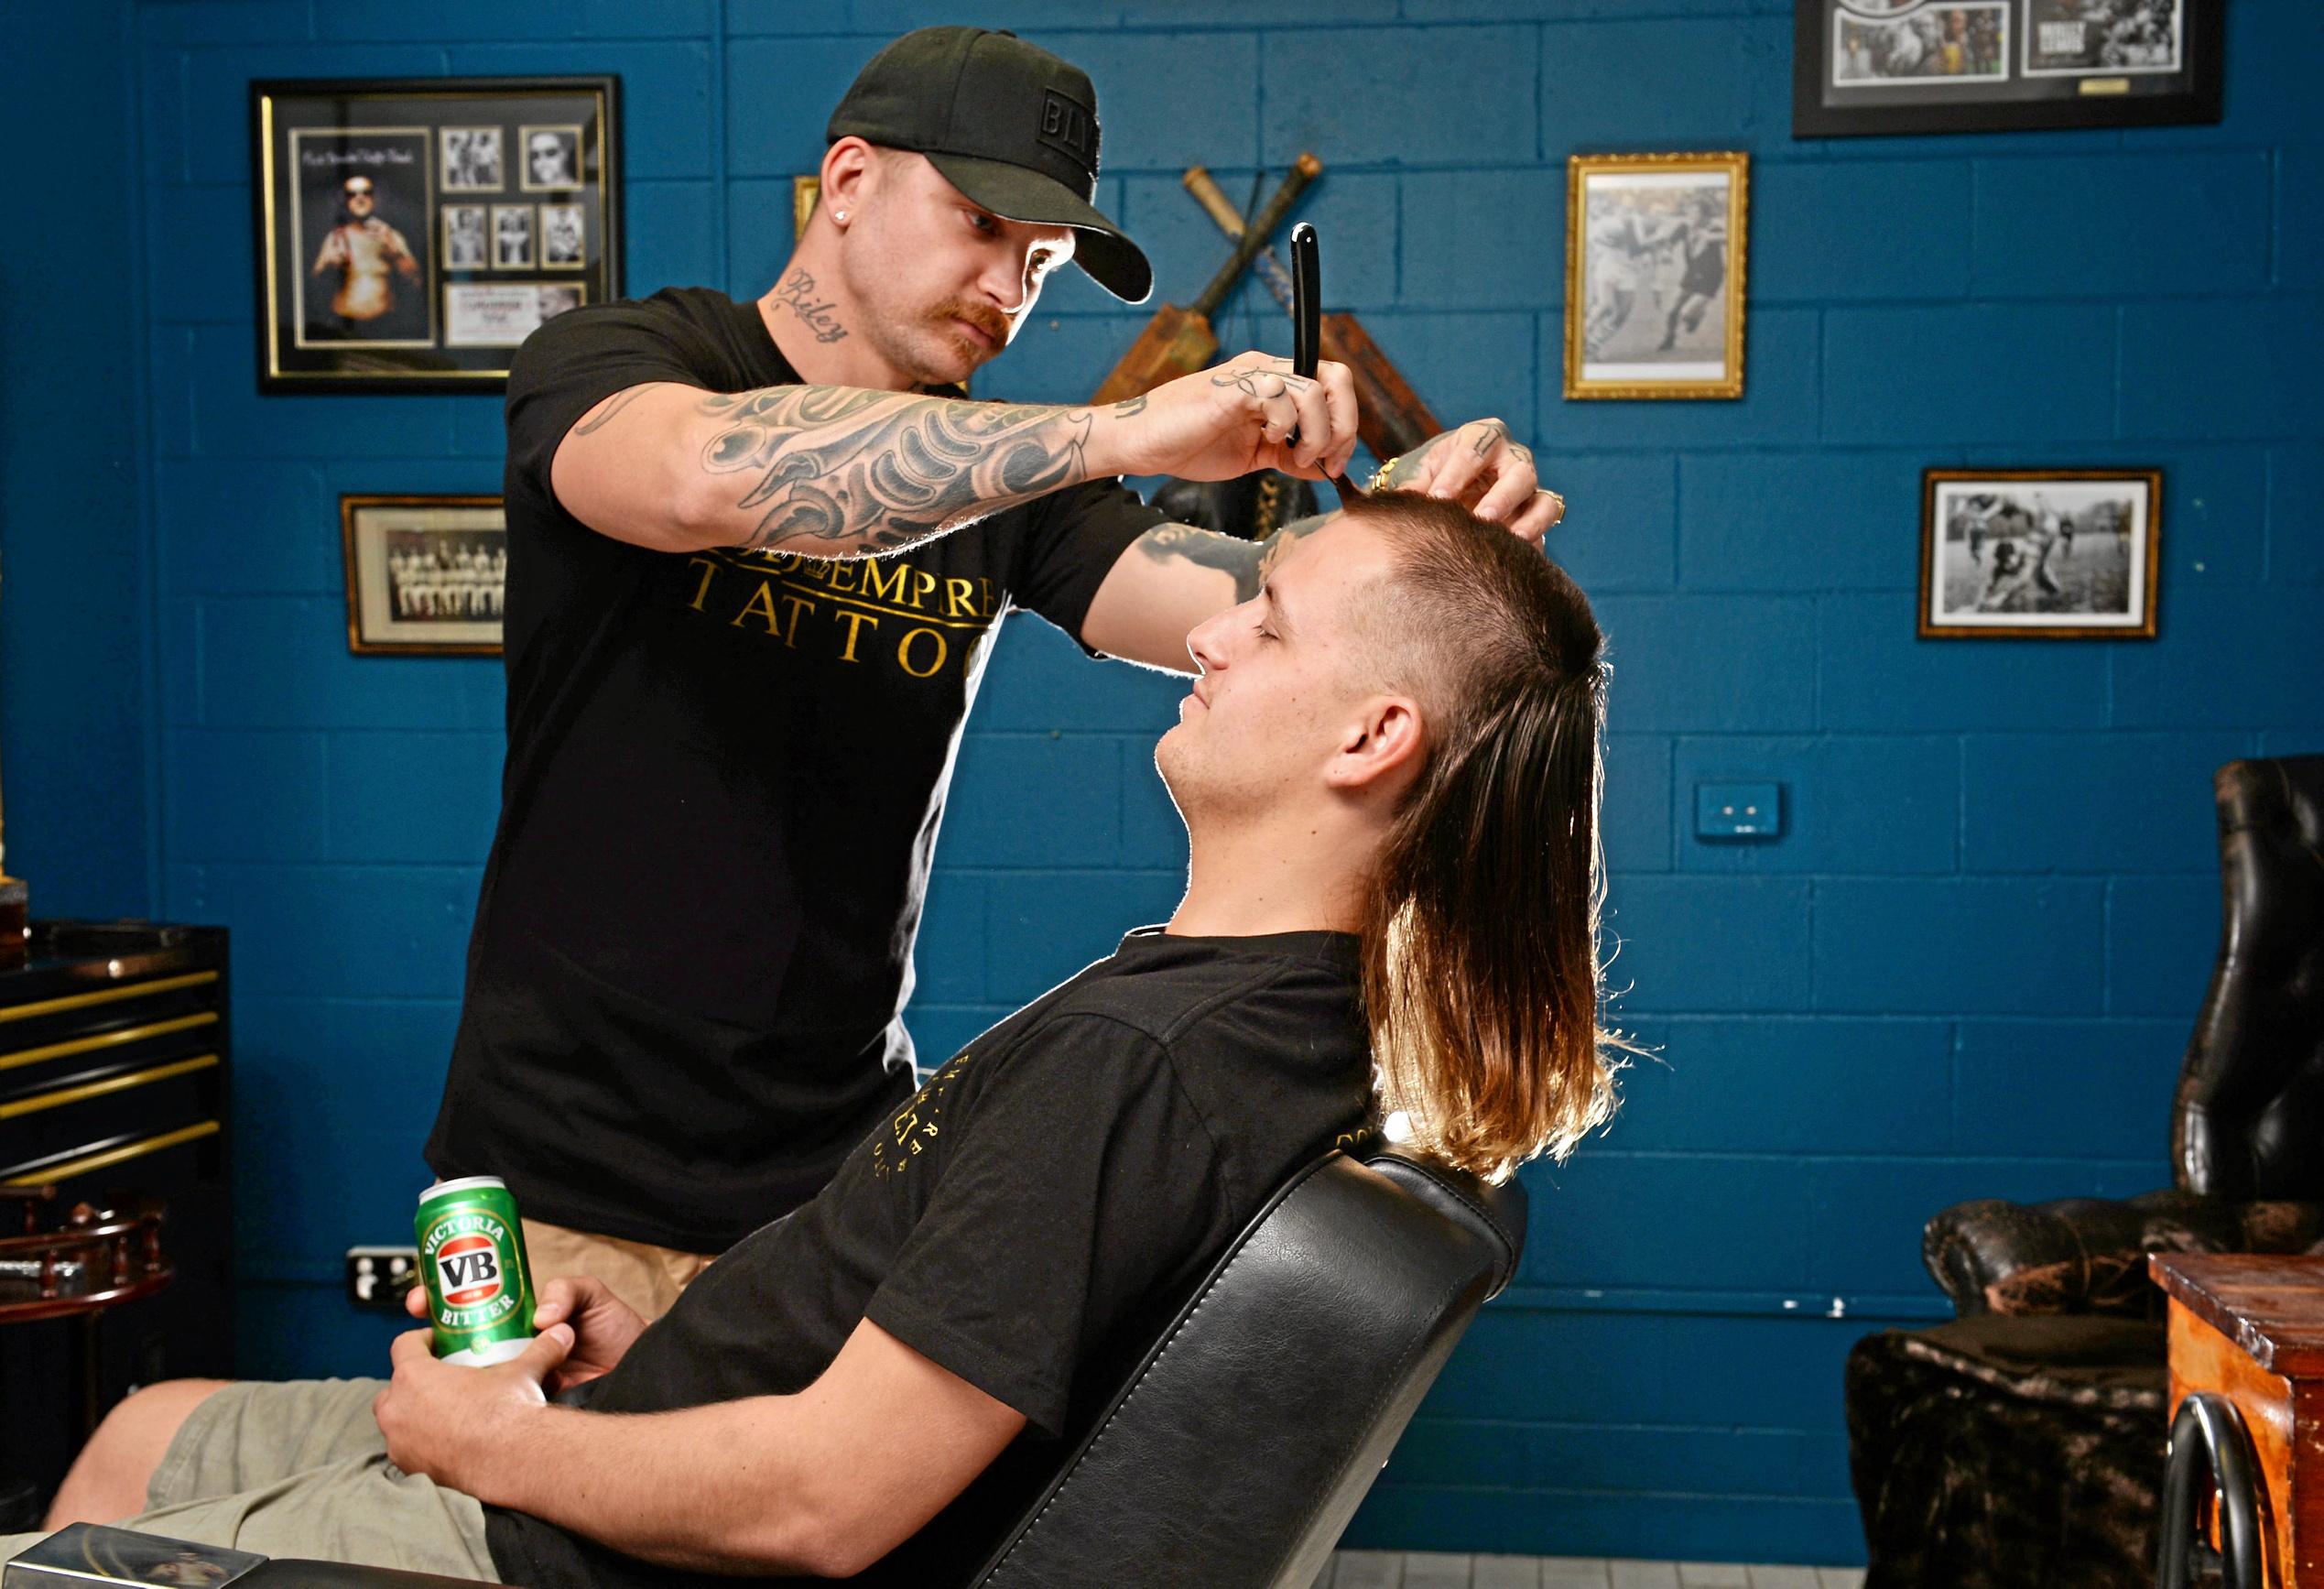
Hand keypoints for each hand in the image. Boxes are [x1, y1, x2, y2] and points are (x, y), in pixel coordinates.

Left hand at [373, 1324, 571, 1496]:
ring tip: (447, 1413)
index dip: (421, 1340)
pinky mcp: (410, 1469)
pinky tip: (451, 1442)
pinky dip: (423, 1445)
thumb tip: (562, 1333)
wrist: (511, 1462)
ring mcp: (400, 1444)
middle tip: (443, 1381)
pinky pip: (408, 1450)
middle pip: (395, 1386)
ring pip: (398, 1421)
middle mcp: (397, 1410)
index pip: (403, 1346)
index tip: (438, 1343)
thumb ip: (540, 1348)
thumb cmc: (507, 1412)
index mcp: (415, 1377)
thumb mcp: (523, 1372)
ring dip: (415, 1415)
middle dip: (414, 1382)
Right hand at [404, 1273, 642, 1394]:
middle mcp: (504, 1352)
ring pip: (459, 1381)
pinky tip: (453, 1405)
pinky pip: (485, 1409)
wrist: (641, 1373)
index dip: (436, 1301)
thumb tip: (540, 1316)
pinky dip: (464, 1409)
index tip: (421, 1300)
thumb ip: (567, 1291)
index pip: (464, 1308)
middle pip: (449, 1346)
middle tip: (418, 1327)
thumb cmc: (616, 1334)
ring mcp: (507, 1383)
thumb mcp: (591, 1298)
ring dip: (437, 1375)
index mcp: (514, 1322)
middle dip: (422, 1337)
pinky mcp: (518, 1411)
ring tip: (426, 1366)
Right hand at [1103, 351, 1359, 483]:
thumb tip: (1323, 468)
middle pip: (1335, 377)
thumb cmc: (1188, 445)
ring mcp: (1250, 376)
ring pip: (1313, 389)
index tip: (1335, 463)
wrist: (1141, 443)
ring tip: (1297, 458)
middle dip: (1343, 424)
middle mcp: (1267, 371)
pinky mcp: (1233, 389)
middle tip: (1328, 459)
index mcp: (1274, 384)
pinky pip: (1279, 395)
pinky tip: (1268, 440)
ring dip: (1316, 432)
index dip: (1346, 424)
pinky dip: (1284, 424)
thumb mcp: (1252, 456)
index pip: (1331, 386)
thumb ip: (1287, 455)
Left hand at [1381, 419, 1563, 545]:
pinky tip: (1514, 557)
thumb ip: (1411, 488)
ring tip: (1509, 541)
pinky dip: (1533, 541)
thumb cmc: (1432, 477)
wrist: (1447, 494)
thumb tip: (1397, 505)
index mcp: (1481, 438)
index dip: (1455, 475)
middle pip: (1520, 473)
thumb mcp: (1419, 476)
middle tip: (1481, 519)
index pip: (1473, 451)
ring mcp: (1529, 489)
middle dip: (1501, 497)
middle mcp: (1513, 458)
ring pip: (1545, 502)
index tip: (1437, 498)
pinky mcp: (1537, 516)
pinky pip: (1544, 530)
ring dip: (1530, 523)